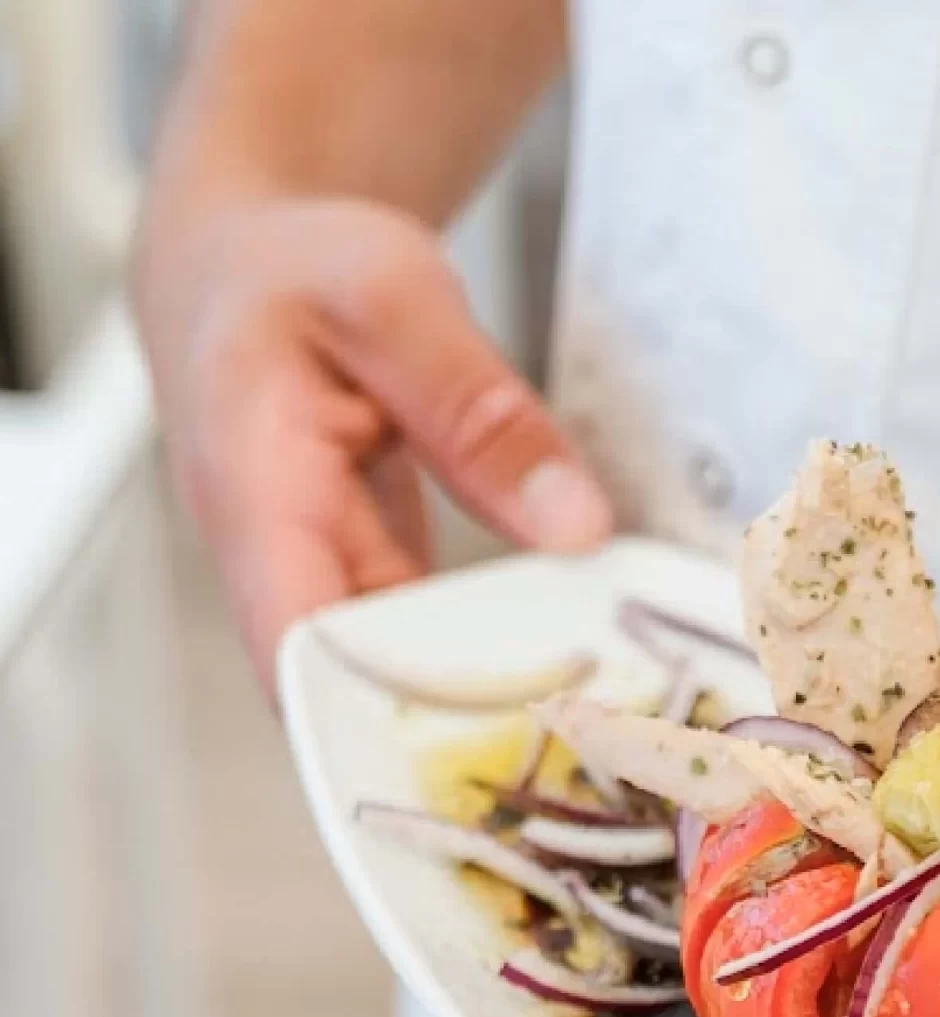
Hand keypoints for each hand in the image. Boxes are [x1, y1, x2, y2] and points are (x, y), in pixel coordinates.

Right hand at [136, 196, 612, 695]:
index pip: (299, 646)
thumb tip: (574, 525)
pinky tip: (573, 652)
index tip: (489, 741)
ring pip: (397, 664)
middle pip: (357, 681)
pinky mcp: (364, 562)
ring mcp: (320, 566)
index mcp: (255, 492)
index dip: (380, 715)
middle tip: (588, 732)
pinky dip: (491, 640)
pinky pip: (425, 626)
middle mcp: (277, 554)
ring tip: (602, 709)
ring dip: (486, 690)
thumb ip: (482, 413)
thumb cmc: (292, 270)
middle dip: (462, 720)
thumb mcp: (398, 303)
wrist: (244, 259)